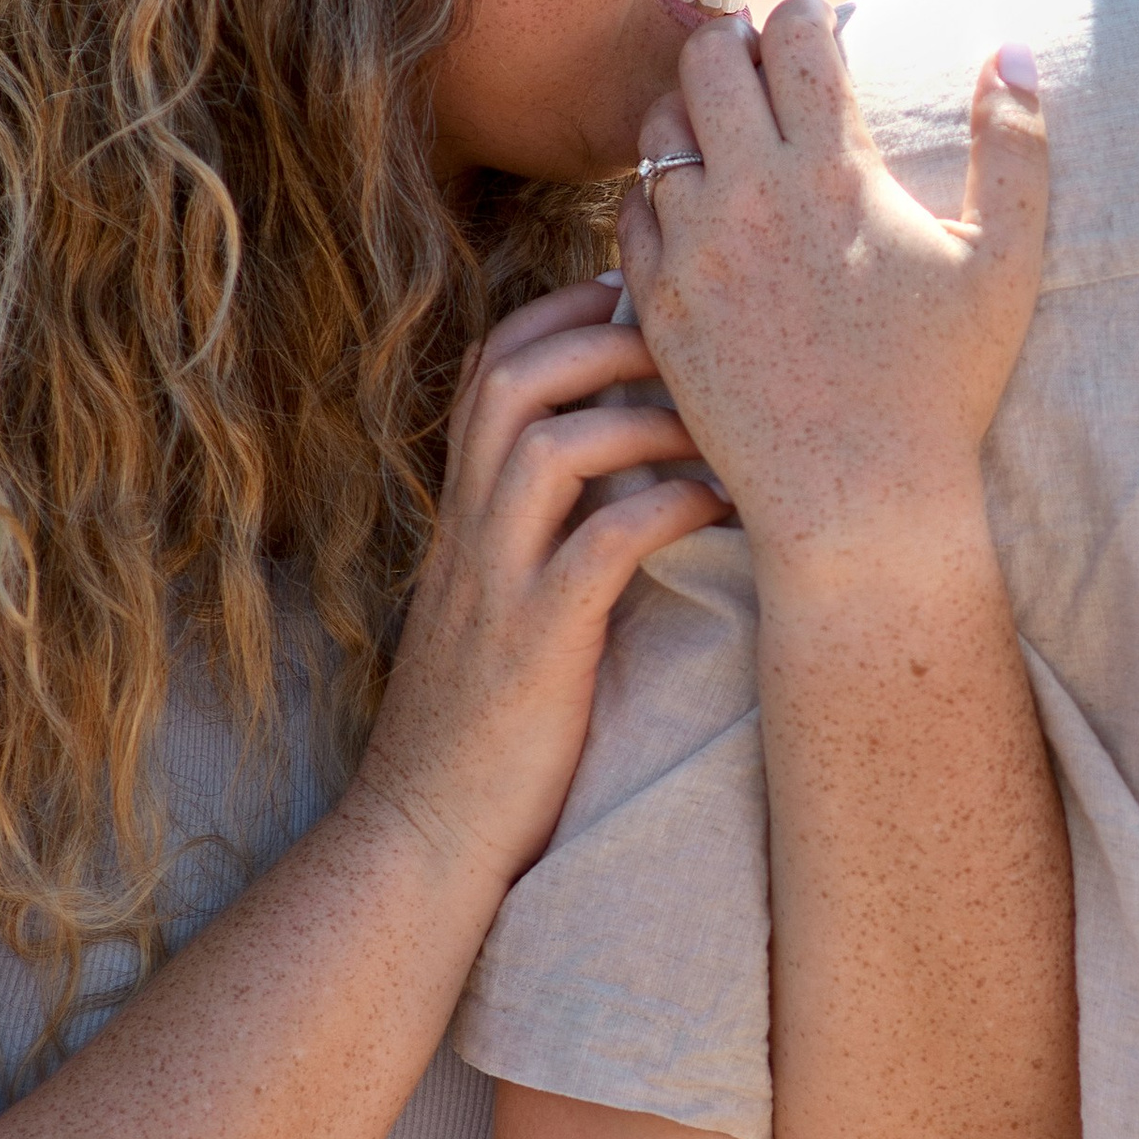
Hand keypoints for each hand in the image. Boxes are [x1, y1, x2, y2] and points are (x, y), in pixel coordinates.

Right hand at [350, 283, 725, 890]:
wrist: (421, 844)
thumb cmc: (482, 734)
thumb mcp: (497, 612)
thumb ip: (536, 540)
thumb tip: (624, 480)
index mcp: (463, 519)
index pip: (489, 372)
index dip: (557, 315)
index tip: (629, 294)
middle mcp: (469, 537)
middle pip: (510, 380)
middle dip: (599, 336)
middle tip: (683, 338)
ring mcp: (496, 588)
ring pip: (545, 445)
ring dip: (638, 416)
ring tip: (712, 425)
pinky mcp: (535, 648)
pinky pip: (598, 547)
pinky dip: (664, 509)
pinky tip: (717, 509)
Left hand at [615, 2, 1046, 570]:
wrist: (856, 499)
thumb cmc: (942, 383)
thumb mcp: (1002, 262)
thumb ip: (1015, 146)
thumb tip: (1013, 50)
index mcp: (837, 171)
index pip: (798, 33)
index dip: (810, 15)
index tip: (823, 32)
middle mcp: (753, 195)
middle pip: (709, 57)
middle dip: (737, 44)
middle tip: (763, 68)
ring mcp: (694, 248)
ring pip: (658, 127)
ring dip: (692, 114)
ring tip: (729, 136)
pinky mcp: (655, 301)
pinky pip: (631, 209)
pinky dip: (661, 194)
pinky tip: (700, 212)